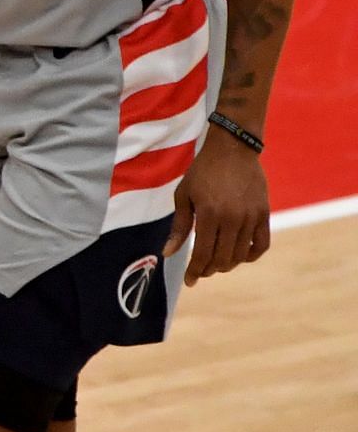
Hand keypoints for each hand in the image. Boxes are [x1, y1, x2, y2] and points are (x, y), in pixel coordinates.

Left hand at [163, 128, 270, 285]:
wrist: (233, 150)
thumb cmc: (202, 172)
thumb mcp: (184, 196)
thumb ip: (179, 227)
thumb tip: (168, 254)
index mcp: (209, 214)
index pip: (203, 254)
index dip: (195, 271)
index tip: (189, 281)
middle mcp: (232, 218)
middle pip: (222, 259)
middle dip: (209, 269)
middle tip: (200, 270)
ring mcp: (251, 217)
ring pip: (240, 255)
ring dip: (227, 264)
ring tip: (216, 263)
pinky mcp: (264, 214)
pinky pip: (261, 245)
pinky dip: (250, 256)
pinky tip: (239, 256)